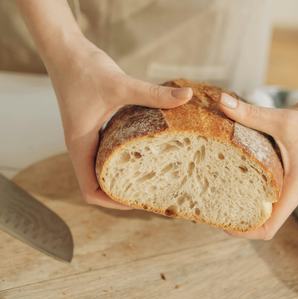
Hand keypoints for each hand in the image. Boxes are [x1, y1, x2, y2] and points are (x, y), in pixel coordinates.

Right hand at [48, 38, 191, 208]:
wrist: (65, 50)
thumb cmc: (84, 69)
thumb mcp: (120, 85)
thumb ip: (153, 94)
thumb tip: (186, 97)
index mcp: (80, 145)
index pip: (90, 190)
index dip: (112, 202)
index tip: (137, 202)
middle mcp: (81, 146)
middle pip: (98, 183)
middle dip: (121, 192)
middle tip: (151, 191)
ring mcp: (87, 136)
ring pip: (102, 168)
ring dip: (122, 175)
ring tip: (151, 176)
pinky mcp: (93, 125)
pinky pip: (106, 150)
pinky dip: (122, 156)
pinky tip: (144, 148)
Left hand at [218, 92, 297, 238]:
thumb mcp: (283, 120)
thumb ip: (251, 113)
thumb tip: (221, 101)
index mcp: (293, 190)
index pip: (268, 228)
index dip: (244, 231)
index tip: (220, 223)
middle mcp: (290, 190)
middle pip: (261, 219)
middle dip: (236, 216)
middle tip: (209, 204)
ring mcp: (289, 180)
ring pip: (263, 201)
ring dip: (241, 199)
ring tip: (214, 189)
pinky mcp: (287, 169)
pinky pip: (265, 184)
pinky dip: (248, 182)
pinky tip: (230, 167)